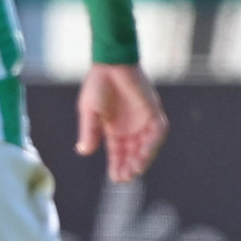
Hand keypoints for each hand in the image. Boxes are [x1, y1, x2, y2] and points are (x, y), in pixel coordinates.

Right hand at [76, 63, 167, 183]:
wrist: (111, 62)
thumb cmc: (98, 83)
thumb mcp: (90, 112)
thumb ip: (90, 131)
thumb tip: (83, 152)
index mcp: (115, 129)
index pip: (118, 153)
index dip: (118, 166)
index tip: (115, 178)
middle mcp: (131, 127)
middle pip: (134, 153)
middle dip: (130, 167)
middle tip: (125, 177)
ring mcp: (143, 119)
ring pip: (147, 146)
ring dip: (142, 159)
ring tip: (134, 170)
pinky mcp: (153, 110)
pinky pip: (157, 131)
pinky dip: (153, 144)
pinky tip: (144, 154)